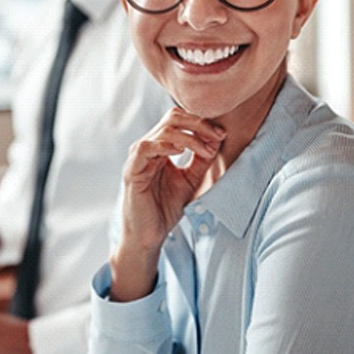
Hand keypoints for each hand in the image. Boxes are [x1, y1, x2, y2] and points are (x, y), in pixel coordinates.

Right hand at [110, 107, 225, 300]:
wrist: (149, 235)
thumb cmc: (166, 208)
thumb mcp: (191, 180)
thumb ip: (201, 160)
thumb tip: (216, 139)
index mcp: (160, 146)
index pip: (180, 120)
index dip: (202, 123)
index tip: (221, 134)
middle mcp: (148, 147)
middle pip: (172, 118)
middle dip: (198, 123)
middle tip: (217, 136)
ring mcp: (138, 157)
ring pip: (163, 130)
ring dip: (188, 136)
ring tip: (204, 149)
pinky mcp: (132, 170)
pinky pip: (145, 147)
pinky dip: (164, 145)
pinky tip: (180, 151)